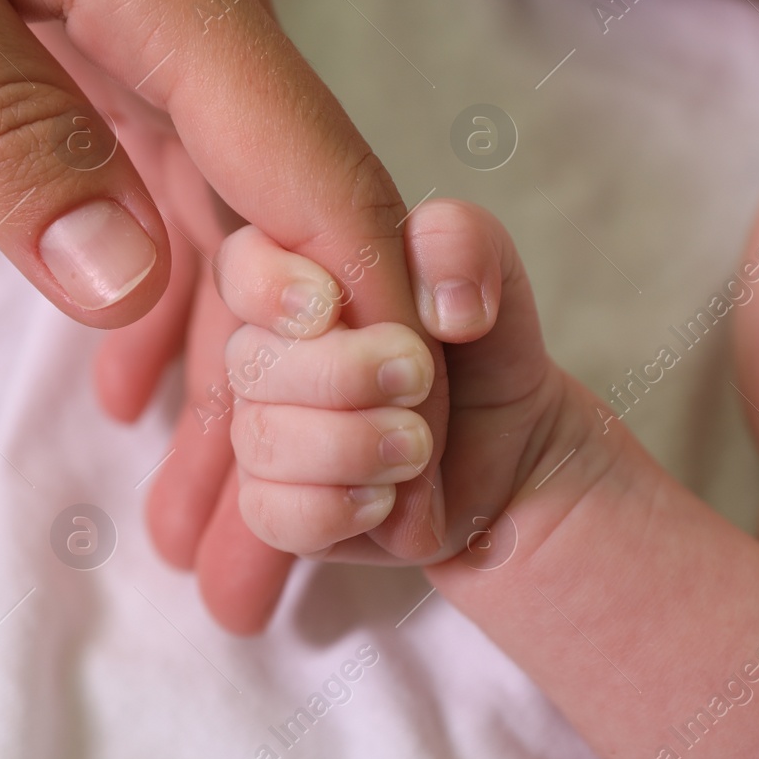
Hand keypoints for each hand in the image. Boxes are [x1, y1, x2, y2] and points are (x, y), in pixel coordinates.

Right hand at [214, 199, 556, 563]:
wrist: (519, 457)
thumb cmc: (486, 356)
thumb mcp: (490, 281)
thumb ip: (462, 245)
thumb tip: (438, 302)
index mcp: (302, 286)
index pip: (240, 267)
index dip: (267, 287)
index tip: (331, 307)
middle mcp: (273, 359)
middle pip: (247, 362)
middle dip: (339, 373)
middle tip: (419, 378)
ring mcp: (272, 436)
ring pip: (259, 439)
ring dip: (348, 444)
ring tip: (419, 445)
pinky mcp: (285, 509)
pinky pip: (270, 513)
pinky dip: (333, 507)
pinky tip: (387, 498)